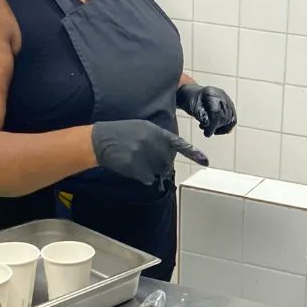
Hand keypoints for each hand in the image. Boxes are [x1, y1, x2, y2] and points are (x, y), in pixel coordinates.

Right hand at [91, 119, 207, 183]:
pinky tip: (132, 166)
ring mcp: (146, 157)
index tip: (205, 161)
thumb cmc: (120, 133)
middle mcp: (154, 144)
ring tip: (135, 159)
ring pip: (159, 171)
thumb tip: (167, 152)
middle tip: (143, 156)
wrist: (100, 141)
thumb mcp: (141, 128)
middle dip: (159, 162)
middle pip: (167, 162)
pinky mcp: (139, 168)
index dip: (193, 154)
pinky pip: (148, 178)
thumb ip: (156, 138)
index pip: (179, 144)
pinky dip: (142, 176)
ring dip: (151, 170)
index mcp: (156, 132)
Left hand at [177, 83, 236, 136]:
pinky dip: (226, 127)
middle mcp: (221, 95)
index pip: (217, 112)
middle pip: (225, 116)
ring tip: (211, 129)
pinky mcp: (229, 106)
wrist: (192, 94)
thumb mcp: (192, 108)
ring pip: (231, 119)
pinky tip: (218, 130)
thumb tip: (208, 127)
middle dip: (216, 127)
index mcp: (211, 93)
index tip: (207, 134)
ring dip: (222, 128)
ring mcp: (227, 100)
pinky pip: (233, 119)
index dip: (213, 125)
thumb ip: (200, 116)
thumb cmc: (189, 99)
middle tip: (206, 130)